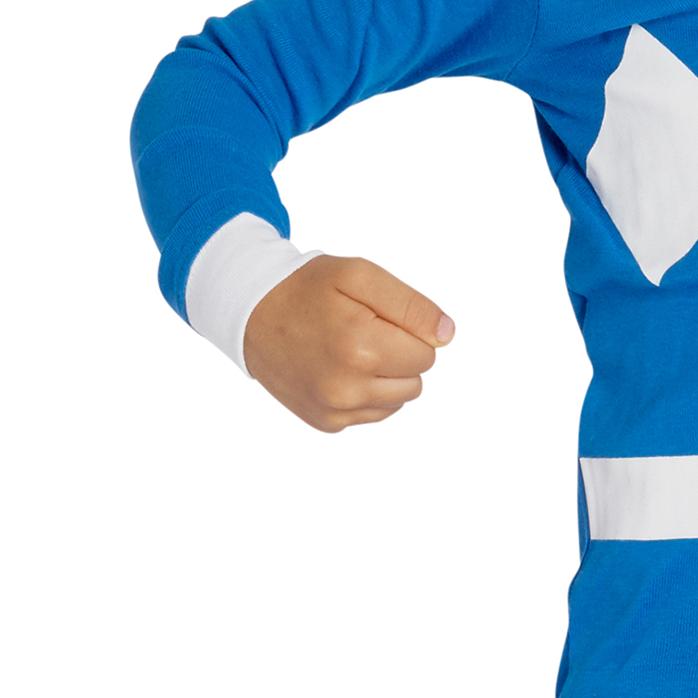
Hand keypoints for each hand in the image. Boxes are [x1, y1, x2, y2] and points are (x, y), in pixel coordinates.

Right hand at [243, 254, 454, 431]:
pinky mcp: (326, 422)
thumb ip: (412, 305)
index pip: (428, 353)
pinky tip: (339, 368)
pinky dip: (366, 392)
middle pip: (416, 380)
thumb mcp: (360, 276)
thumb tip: (446, 335)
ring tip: (350, 349)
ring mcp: (335, 409)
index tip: (377, 317)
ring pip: (398, 400)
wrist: (250, 312)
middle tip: (362, 330)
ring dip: (386, 376)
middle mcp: (348, 387)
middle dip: (399, 354)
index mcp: (361, 348)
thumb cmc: (306, 288)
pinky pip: (374, 413)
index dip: (408, 330)